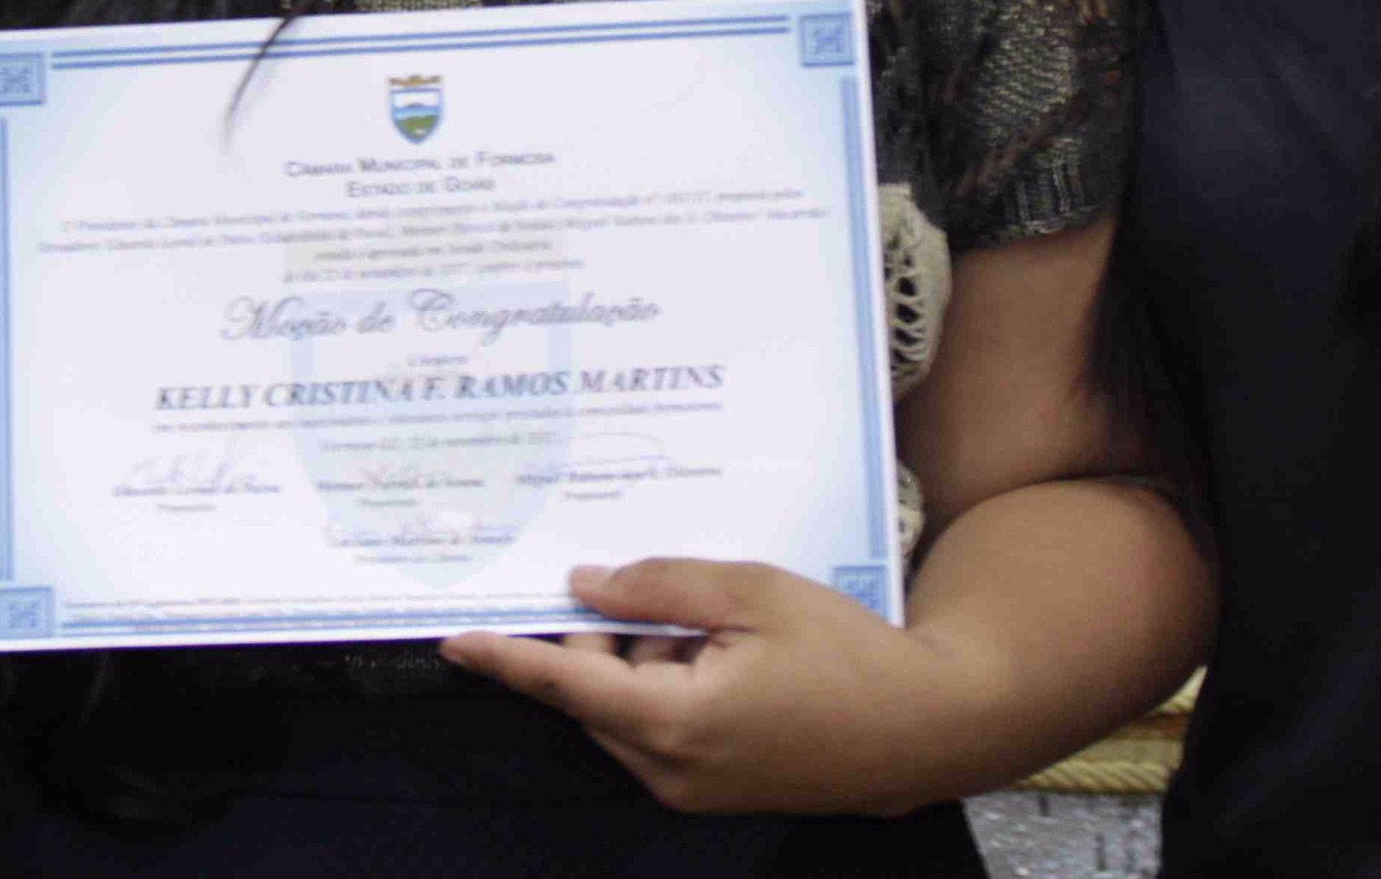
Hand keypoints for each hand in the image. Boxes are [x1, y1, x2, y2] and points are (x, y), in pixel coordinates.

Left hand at [441, 559, 956, 816]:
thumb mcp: (752, 593)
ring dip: (649, 662)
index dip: (507, 659)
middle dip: (610, 640)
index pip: (566, 687)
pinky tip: (728, 655)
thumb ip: (659, 586)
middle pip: (595, 695)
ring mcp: (693, 791)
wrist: (926, 728)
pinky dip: (673, 687)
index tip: (453, 638)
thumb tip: (586, 586)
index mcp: (676, 722)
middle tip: (661, 592)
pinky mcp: (714, 793)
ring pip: (627, 711)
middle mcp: (672, 770)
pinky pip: (660, 731)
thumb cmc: (848, 656)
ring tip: (720, 627)